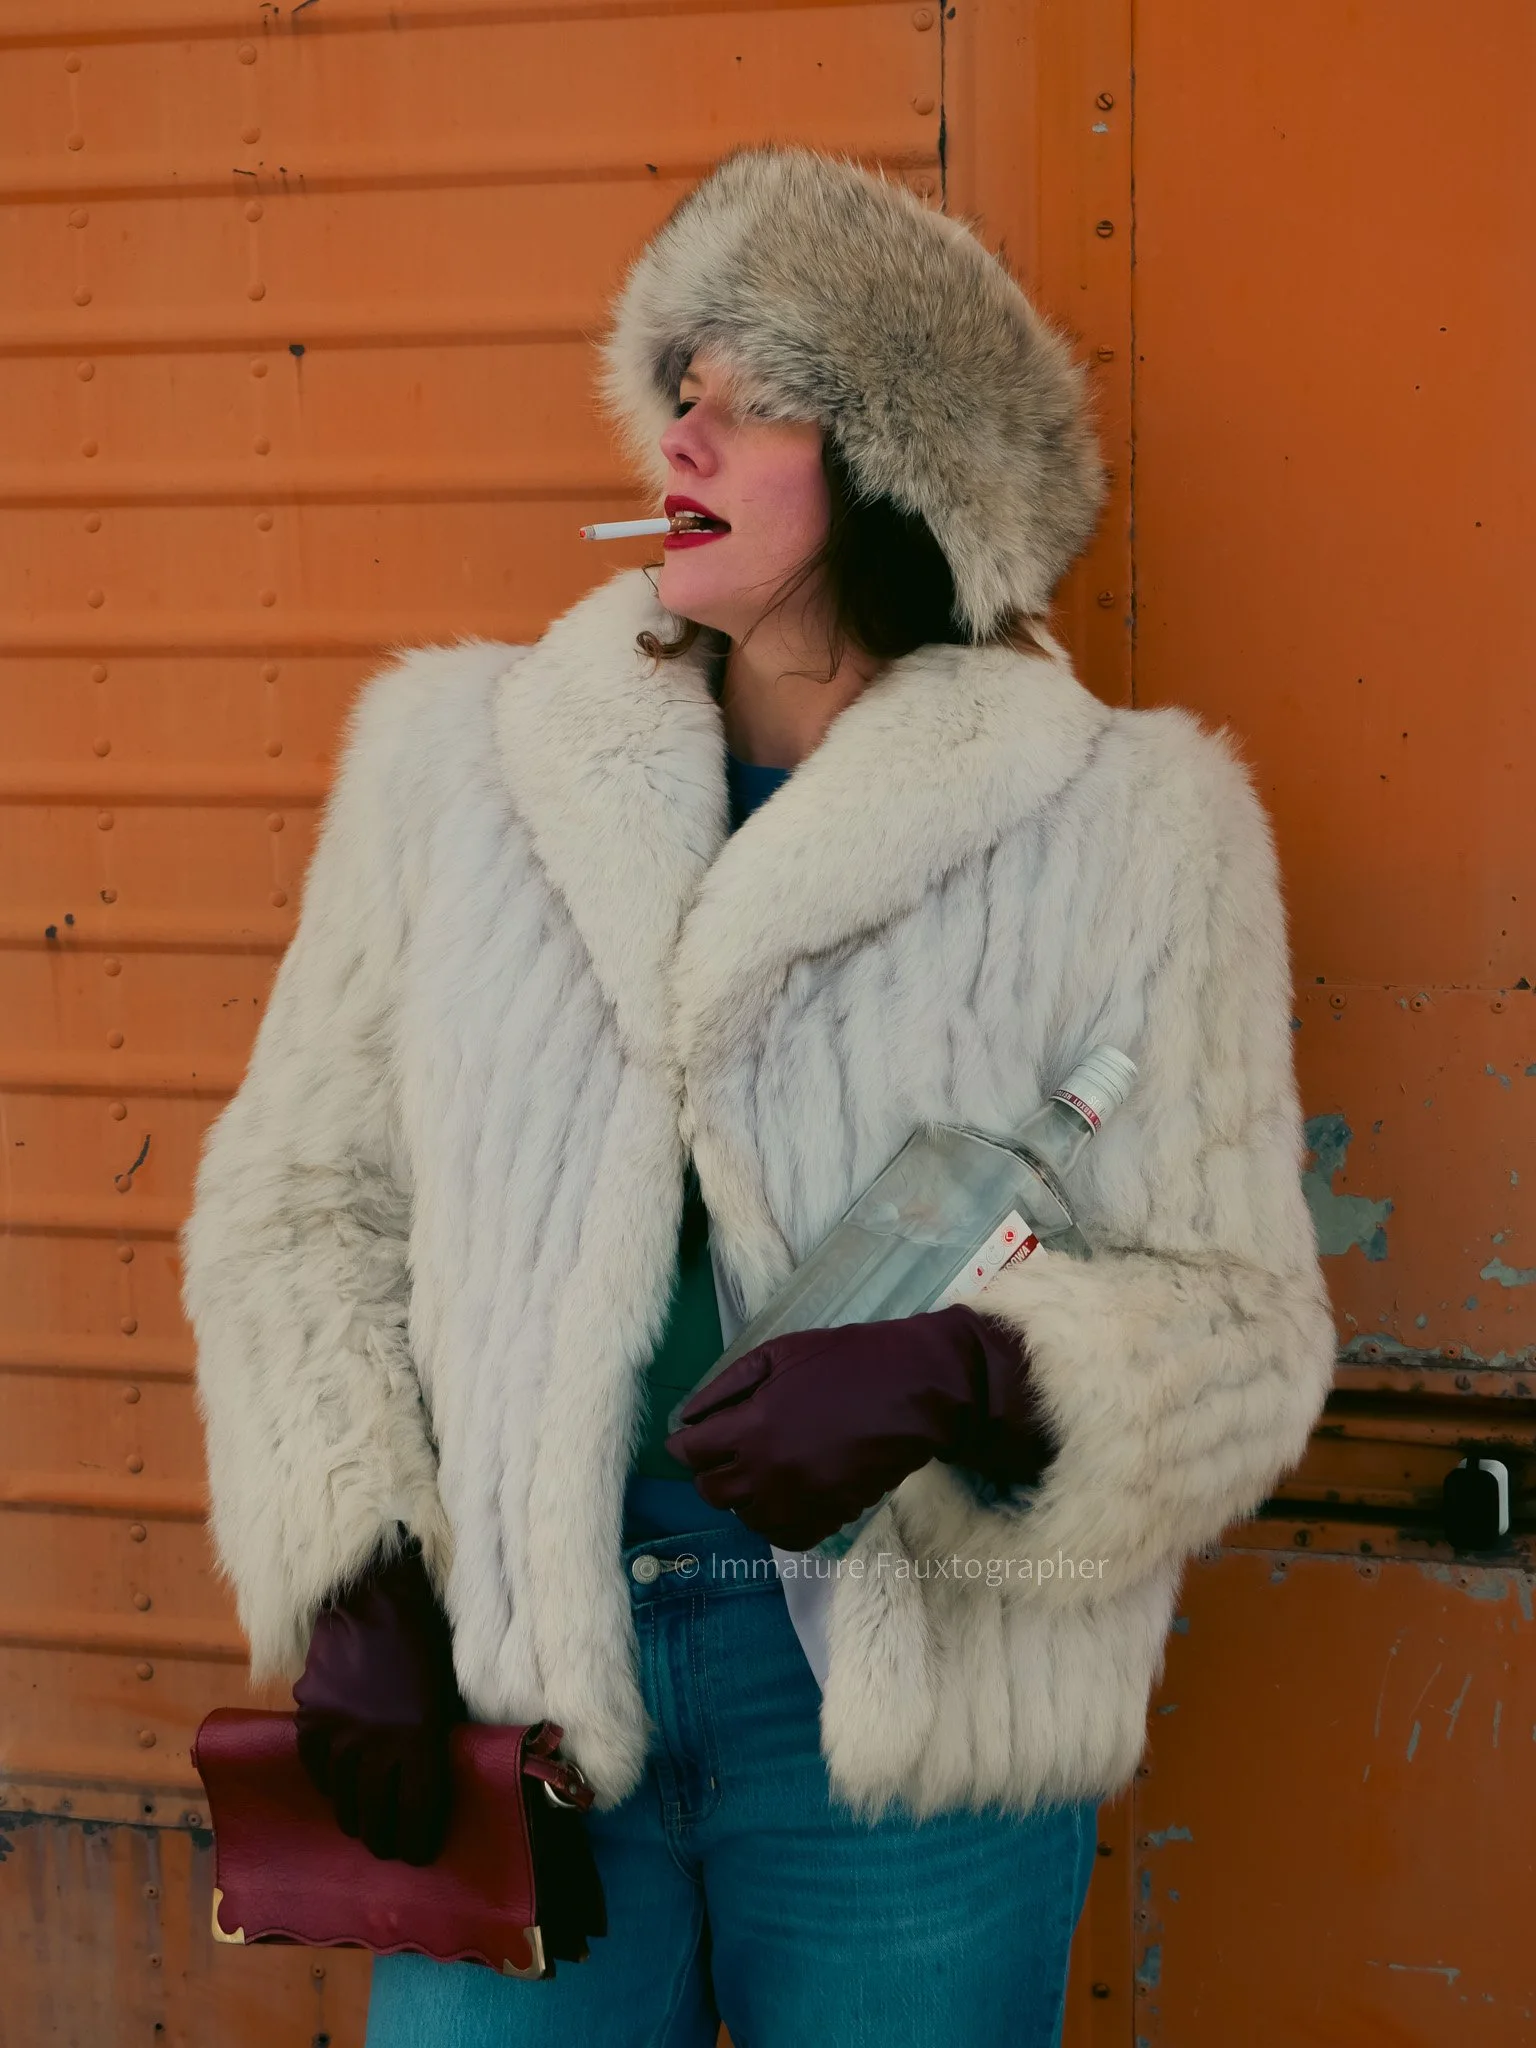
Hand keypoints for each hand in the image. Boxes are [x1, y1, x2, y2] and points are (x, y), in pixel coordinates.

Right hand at [293, 1531, 464, 1865]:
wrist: (372, 1594)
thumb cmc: (423, 1640)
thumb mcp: (444, 1693)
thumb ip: (436, 1740)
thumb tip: (434, 1782)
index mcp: (420, 1741)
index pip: (418, 1816)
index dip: (420, 1844)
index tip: (420, 1855)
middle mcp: (376, 1748)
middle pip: (376, 1821)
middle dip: (386, 1841)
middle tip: (390, 1846)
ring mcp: (338, 1736)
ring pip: (342, 1802)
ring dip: (355, 1815)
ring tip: (363, 1822)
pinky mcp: (309, 1721)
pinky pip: (317, 1770)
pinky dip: (328, 1782)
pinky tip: (339, 1784)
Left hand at [662, 1303, 1058, 1551]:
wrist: (915, 1392)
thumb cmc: (846, 1362)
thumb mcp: (780, 1353)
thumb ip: (727, 1387)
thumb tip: (687, 1417)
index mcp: (752, 1426)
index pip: (691, 1453)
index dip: (686, 1443)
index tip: (693, 1437)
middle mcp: (768, 1471)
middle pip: (711, 1491)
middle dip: (710, 1470)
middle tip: (726, 1451)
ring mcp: (799, 1500)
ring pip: (744, 1517)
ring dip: (743, 1495)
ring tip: (759, 1469)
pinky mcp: (829, 1517)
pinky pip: (783, 1537)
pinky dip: (776, 1520)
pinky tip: (785, 1493)